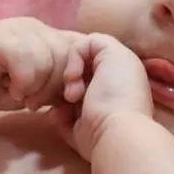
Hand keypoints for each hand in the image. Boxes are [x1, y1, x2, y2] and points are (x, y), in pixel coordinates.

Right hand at [0, 18, 84, 116]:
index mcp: (48, 35)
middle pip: (65, 52)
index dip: (77, 73)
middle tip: (37, 102)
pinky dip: (22, 82)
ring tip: (23, 98)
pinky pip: (24, 59)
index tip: (68, 98)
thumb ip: (60, 79)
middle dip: (56, 85)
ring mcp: (13, 28)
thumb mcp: (40, 86)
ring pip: (46, 56)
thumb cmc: (1, 91)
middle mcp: (34, 26)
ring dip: (37, 86)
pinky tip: (12, 91)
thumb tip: (85, 86)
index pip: (79, 46)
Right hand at [50, 33, 151, 160]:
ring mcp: (92, 112)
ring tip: (67, 103)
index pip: (89, 57)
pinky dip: (56, 114)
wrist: (113, 132)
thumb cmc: (115, 90)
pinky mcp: (79, 131)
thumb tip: (78, 55)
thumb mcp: (112, 52)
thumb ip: (94, 42)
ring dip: (59, 95)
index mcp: (117, 72)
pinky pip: (59, 116)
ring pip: (63, 94)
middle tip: (72, 89)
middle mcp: (106, 90)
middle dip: (67, 78)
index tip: (77, 69)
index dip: (78, 58)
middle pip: (74, 74)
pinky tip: (61, 115)